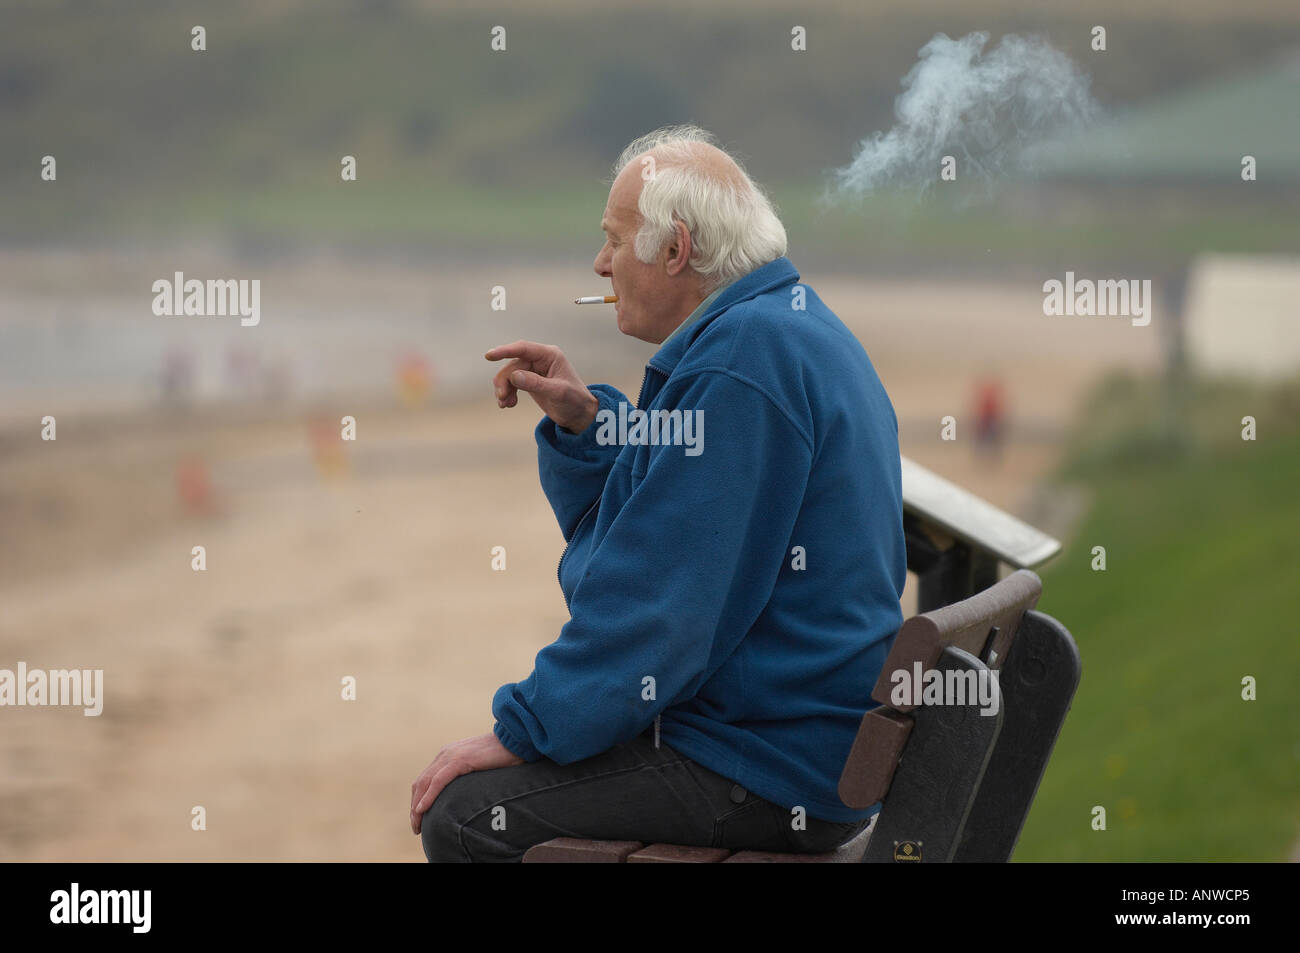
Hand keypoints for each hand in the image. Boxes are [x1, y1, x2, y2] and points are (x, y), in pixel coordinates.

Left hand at [410, 731, 525, 834]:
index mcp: (449, 755)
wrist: (517, 740)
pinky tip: (422, 810)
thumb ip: (470, 778)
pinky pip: (438, 781)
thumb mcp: (481, 768)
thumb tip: (468, 799)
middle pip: (420, 783)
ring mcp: (451, 755)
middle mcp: (446, 754)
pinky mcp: (460, 760)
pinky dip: (428, 797)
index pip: (426, 779)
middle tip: (416, 828)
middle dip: (414, 807)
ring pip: (425, 783)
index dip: (419, 799)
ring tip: (417, 825)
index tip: (420, 819)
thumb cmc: (505, 756)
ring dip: (417, 806)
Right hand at [485, 340, 599, 432]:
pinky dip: (507, 393)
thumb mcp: (557, 392)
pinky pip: (511, 383)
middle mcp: (540, 359)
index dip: (505, 351)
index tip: (489, 356)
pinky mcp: (529, 381)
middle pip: (513, 365)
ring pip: (509, 375)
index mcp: (550, 355)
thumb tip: (514, 376)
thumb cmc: (574, 400)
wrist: (579, 415)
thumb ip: (536, 383)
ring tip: (505, 404)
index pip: (523, 349)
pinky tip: (508, 404)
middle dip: (504, 381)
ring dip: (504, 389)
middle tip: (502, 398)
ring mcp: (534, 370)